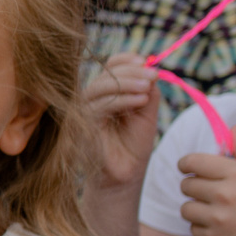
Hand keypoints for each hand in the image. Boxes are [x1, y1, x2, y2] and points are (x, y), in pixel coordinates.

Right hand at [85, 54, 160, 190]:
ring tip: (148, 88)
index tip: (146, 61)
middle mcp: (90, 100)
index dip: (126, 60)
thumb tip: (151, 70)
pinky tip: (141, 100)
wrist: (124, 175)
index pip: (109, 66)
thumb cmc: (133, 145)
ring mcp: (82, 113)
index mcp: (104, 93)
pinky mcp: (81, 127)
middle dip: (131, 71)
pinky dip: (121, 99)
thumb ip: (147, 91)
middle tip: (154, 75)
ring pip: (99, 87)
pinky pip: (98, 106)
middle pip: (104, 74)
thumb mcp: (146, 113)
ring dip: (127, 83)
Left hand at [180, 127, 235, 235]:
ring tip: (218, 211)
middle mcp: (226, 194)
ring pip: (186, 208)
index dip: (186, 164)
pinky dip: (203, 228)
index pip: (193, 161)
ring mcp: (218, 218)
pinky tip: (223, 227)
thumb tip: (233, 128)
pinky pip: (192, 228)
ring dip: (197, 209)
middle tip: (212, 193)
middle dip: (195, 188)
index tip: (187, 168)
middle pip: (186, 185)